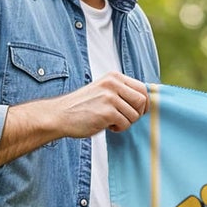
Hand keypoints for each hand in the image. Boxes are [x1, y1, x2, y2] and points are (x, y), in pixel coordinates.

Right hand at [0, 72, 149, 168]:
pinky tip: (106, 125)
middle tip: (123, 118)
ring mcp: (110, 97)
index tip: (134, 111)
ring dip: (125, 122)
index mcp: (114, 77)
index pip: (142, 88)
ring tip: (110, 121)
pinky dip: (118, 128)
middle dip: (137, 113)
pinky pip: (125, 124)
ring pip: (135, 115)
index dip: (143, 103)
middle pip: (142, 101)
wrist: (60, 115)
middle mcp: (113, 84)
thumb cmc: (83, 106)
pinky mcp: (107, 112)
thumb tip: (146, 102)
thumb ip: (121, 92)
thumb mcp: (103, 91)